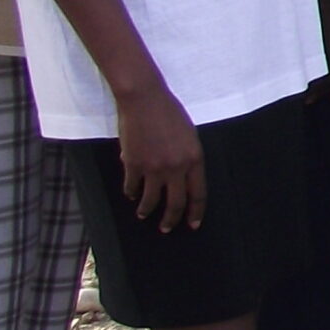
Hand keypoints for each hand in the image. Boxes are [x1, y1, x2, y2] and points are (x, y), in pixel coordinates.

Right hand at [114, 86, 204, 231]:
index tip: (193, 224)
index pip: (198, 194)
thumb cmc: (170, 113)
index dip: (196, 212)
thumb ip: (187, 158)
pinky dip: (131, 193)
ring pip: (150, 200)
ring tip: (145, 215)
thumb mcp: (189, 136)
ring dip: (147, 210)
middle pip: (175, 203)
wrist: (145, 100)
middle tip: (167, 229)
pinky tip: (132, 195)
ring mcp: (154, 167)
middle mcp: (176, 167)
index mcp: (195, 159)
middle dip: (171, 220)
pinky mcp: (133, 164)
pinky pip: (132, 187)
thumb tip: (180, 178)